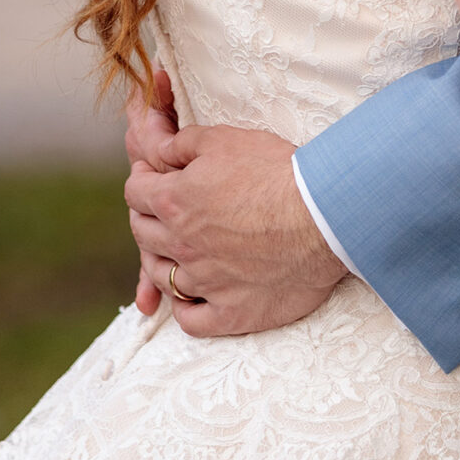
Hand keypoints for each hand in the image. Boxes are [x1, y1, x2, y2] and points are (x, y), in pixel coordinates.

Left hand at [123, 80, 347, 338]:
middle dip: (147, 217)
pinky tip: (193, 296)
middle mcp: (181, 245)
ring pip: (162, 277)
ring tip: (175, 251)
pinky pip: (191, 320)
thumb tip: (159, 151)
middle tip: (163, 211)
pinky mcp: (230, 312)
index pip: (135, 192)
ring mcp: (204, 283)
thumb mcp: (225, 139)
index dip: (141, 180)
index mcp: (174, 201)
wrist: (324, 215)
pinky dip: (186, 308)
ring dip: (162, 261)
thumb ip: (182, 144)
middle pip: (143, 234)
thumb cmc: (277, 171)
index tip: (151, 177)